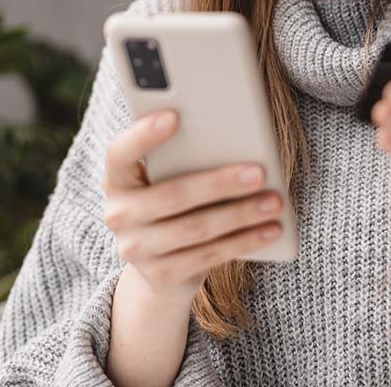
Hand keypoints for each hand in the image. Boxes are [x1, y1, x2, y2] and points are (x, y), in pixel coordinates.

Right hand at [101, 109, 284, 299]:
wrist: (159, 267)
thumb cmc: (172, 203)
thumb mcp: (166, 179)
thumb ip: (182, 159)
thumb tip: (232, 137)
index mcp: (116, 180)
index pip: (119, 153)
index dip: (143, 135)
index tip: (174, 116)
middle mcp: (118, 215)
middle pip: (172, 195)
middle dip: (220, 183)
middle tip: (259, 173)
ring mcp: (136, 249)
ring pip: (196, 228)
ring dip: (240, 214)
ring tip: (274, 202)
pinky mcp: (161, 275)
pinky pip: (209, 256)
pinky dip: (244, 241)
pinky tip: (270, 230)